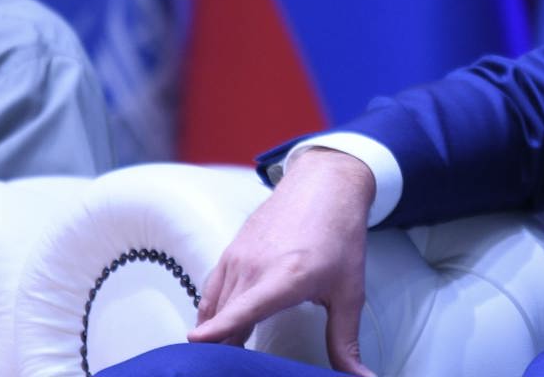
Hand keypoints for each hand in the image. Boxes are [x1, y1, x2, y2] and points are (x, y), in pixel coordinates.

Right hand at [189, 148, 377, 375]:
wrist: (325, 186)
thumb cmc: (340, 238)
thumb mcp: (349, 292)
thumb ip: (345, 340)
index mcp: (285, 278)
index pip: (244, 309)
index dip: (219, 328)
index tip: (194, 342)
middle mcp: (255, 267)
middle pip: (224, 319)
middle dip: (222, 349)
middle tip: (227, 370)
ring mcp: (238, 257)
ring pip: (215, 307)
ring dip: (216, 334)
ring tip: (222, 359)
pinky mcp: (230, 251)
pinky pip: (212, 290)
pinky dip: (212, 313)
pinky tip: (217, 329)